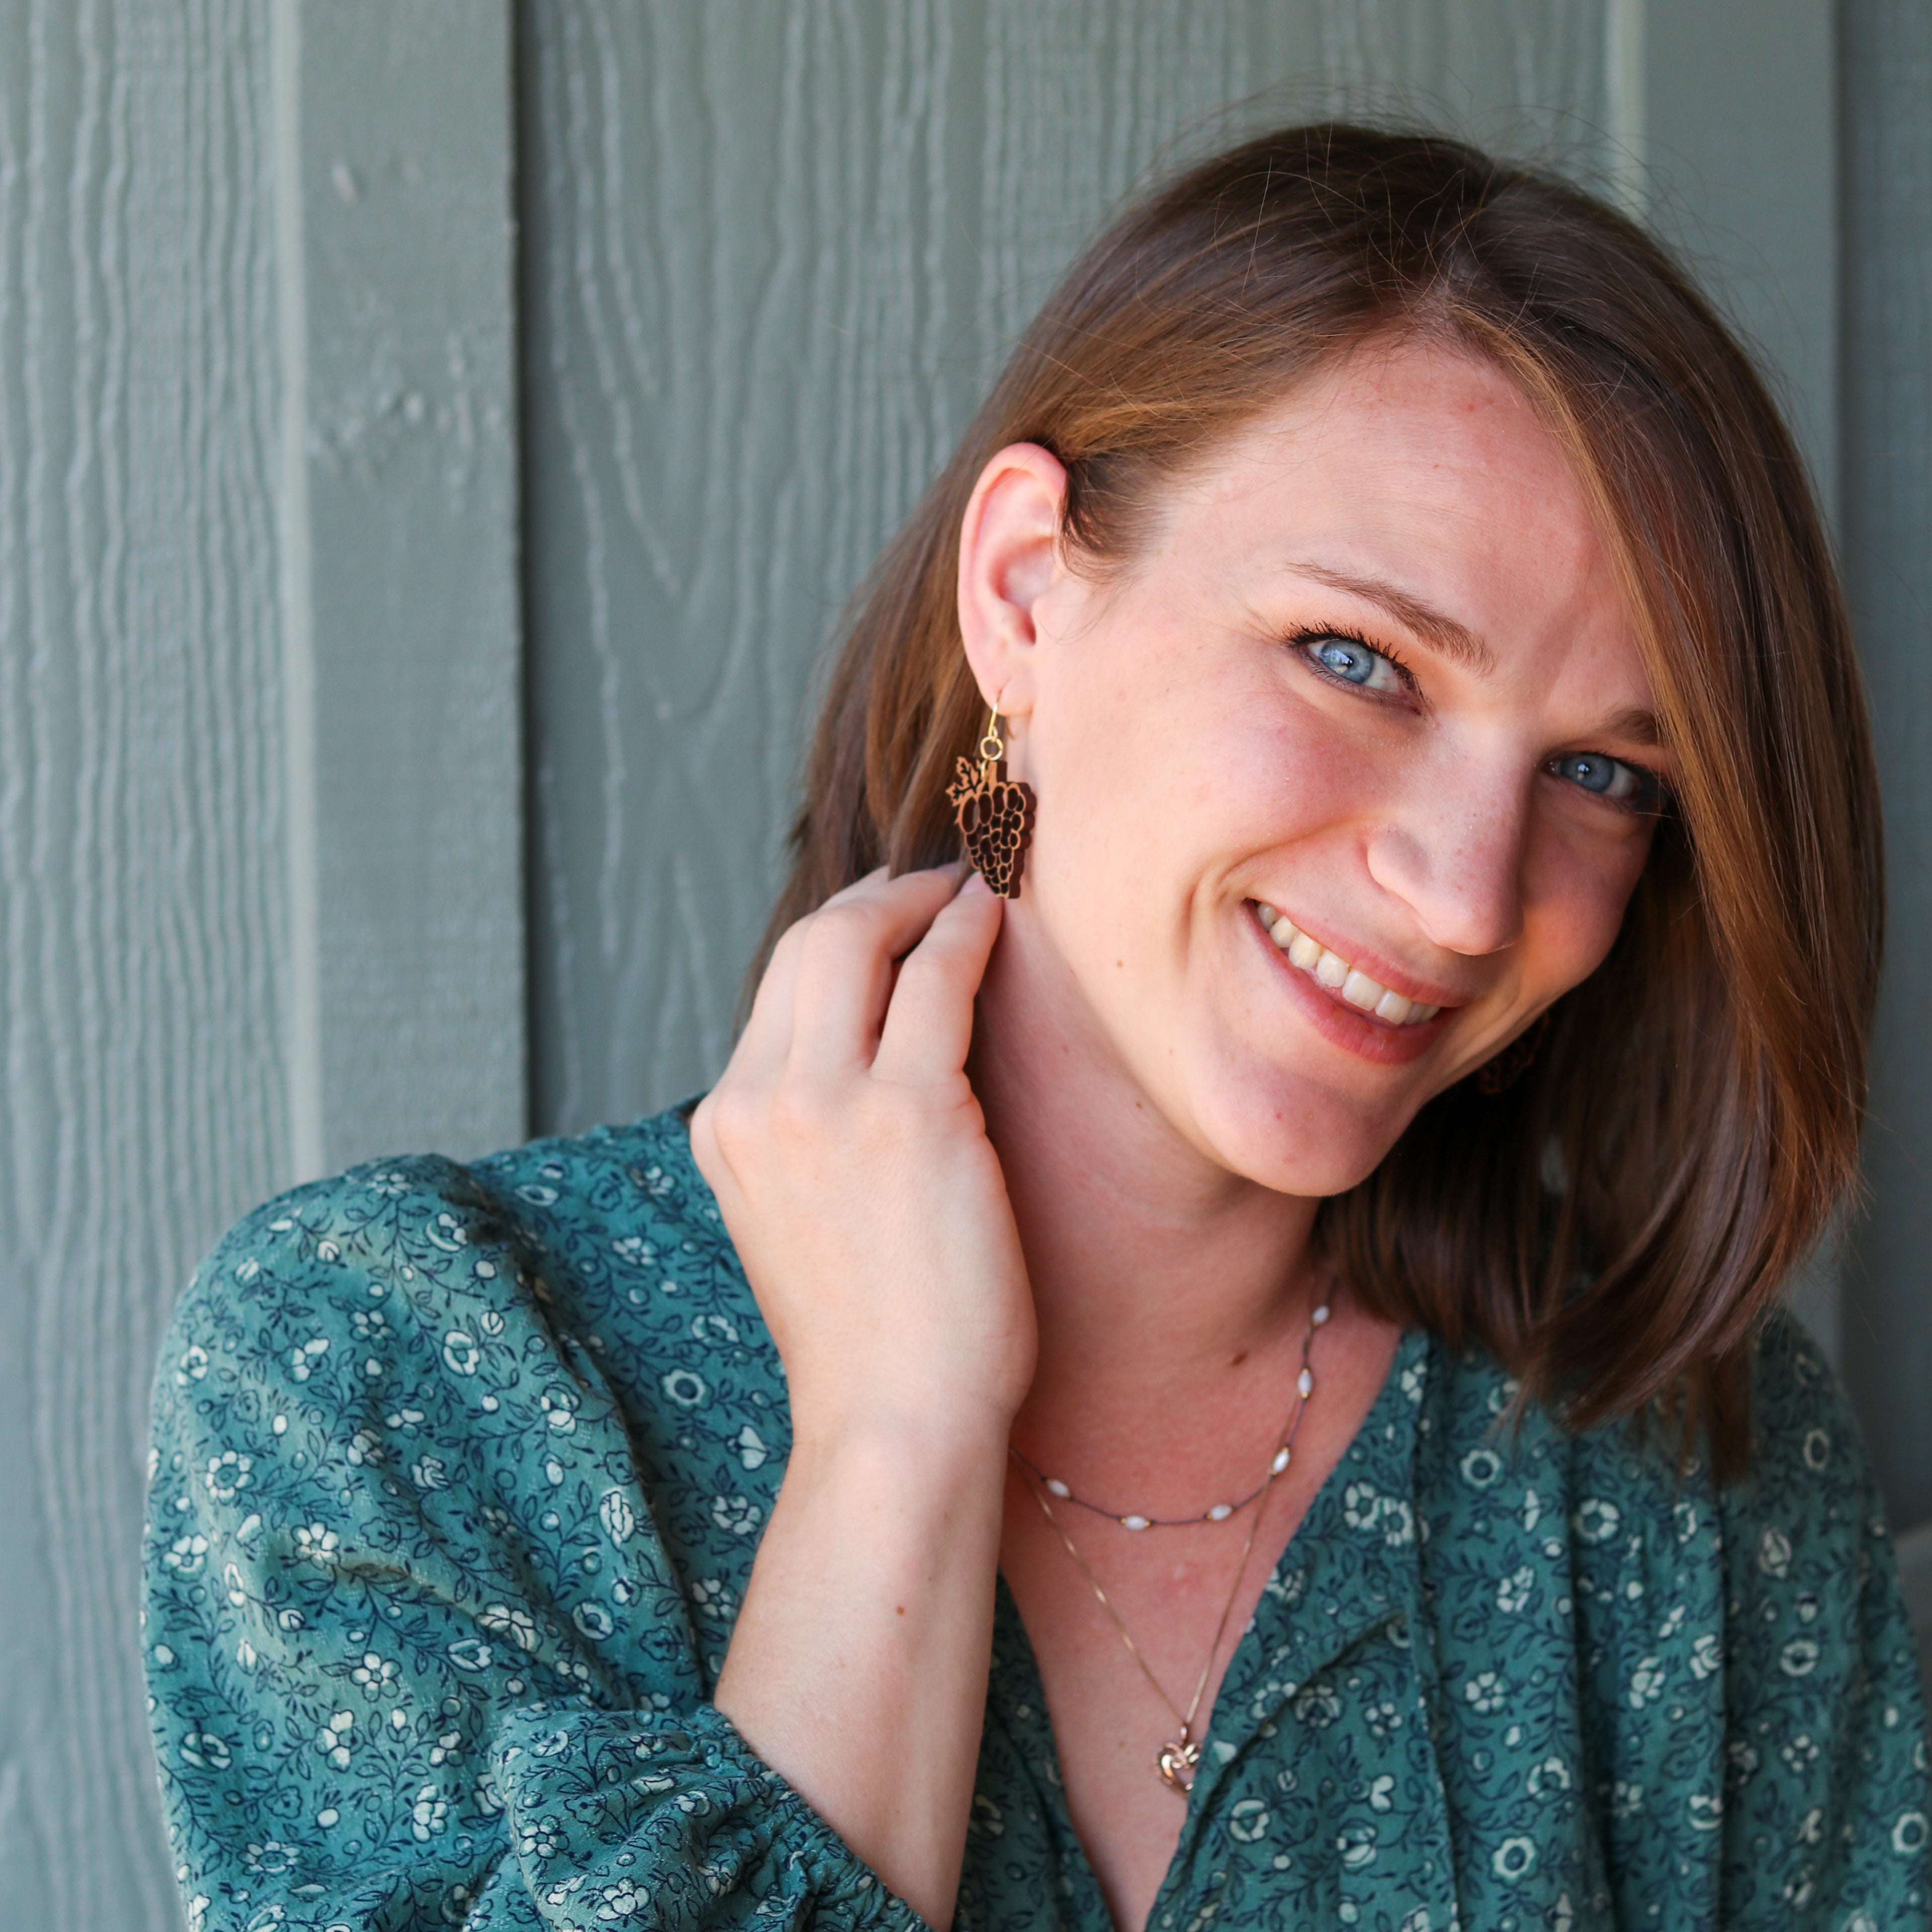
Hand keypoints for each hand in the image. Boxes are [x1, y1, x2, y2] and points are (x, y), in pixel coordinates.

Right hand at [692, 864, 1036, 1450]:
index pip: (776, 990)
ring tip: (972, 889)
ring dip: (923, 899)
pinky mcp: (907, 1113)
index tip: (889, 915)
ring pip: (862, 940)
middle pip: (806, 943)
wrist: (896, 1419)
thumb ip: (810, 1132)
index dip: (838, 933)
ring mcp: (824, 1103)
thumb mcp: (797, 1216)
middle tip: (932, 882)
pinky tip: (996, 922)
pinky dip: (967, 935)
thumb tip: (870, 1054)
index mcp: (725, 1127)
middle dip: (874, 896)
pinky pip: (939, 981)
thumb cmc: (873, 1334)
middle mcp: (759, 1102)